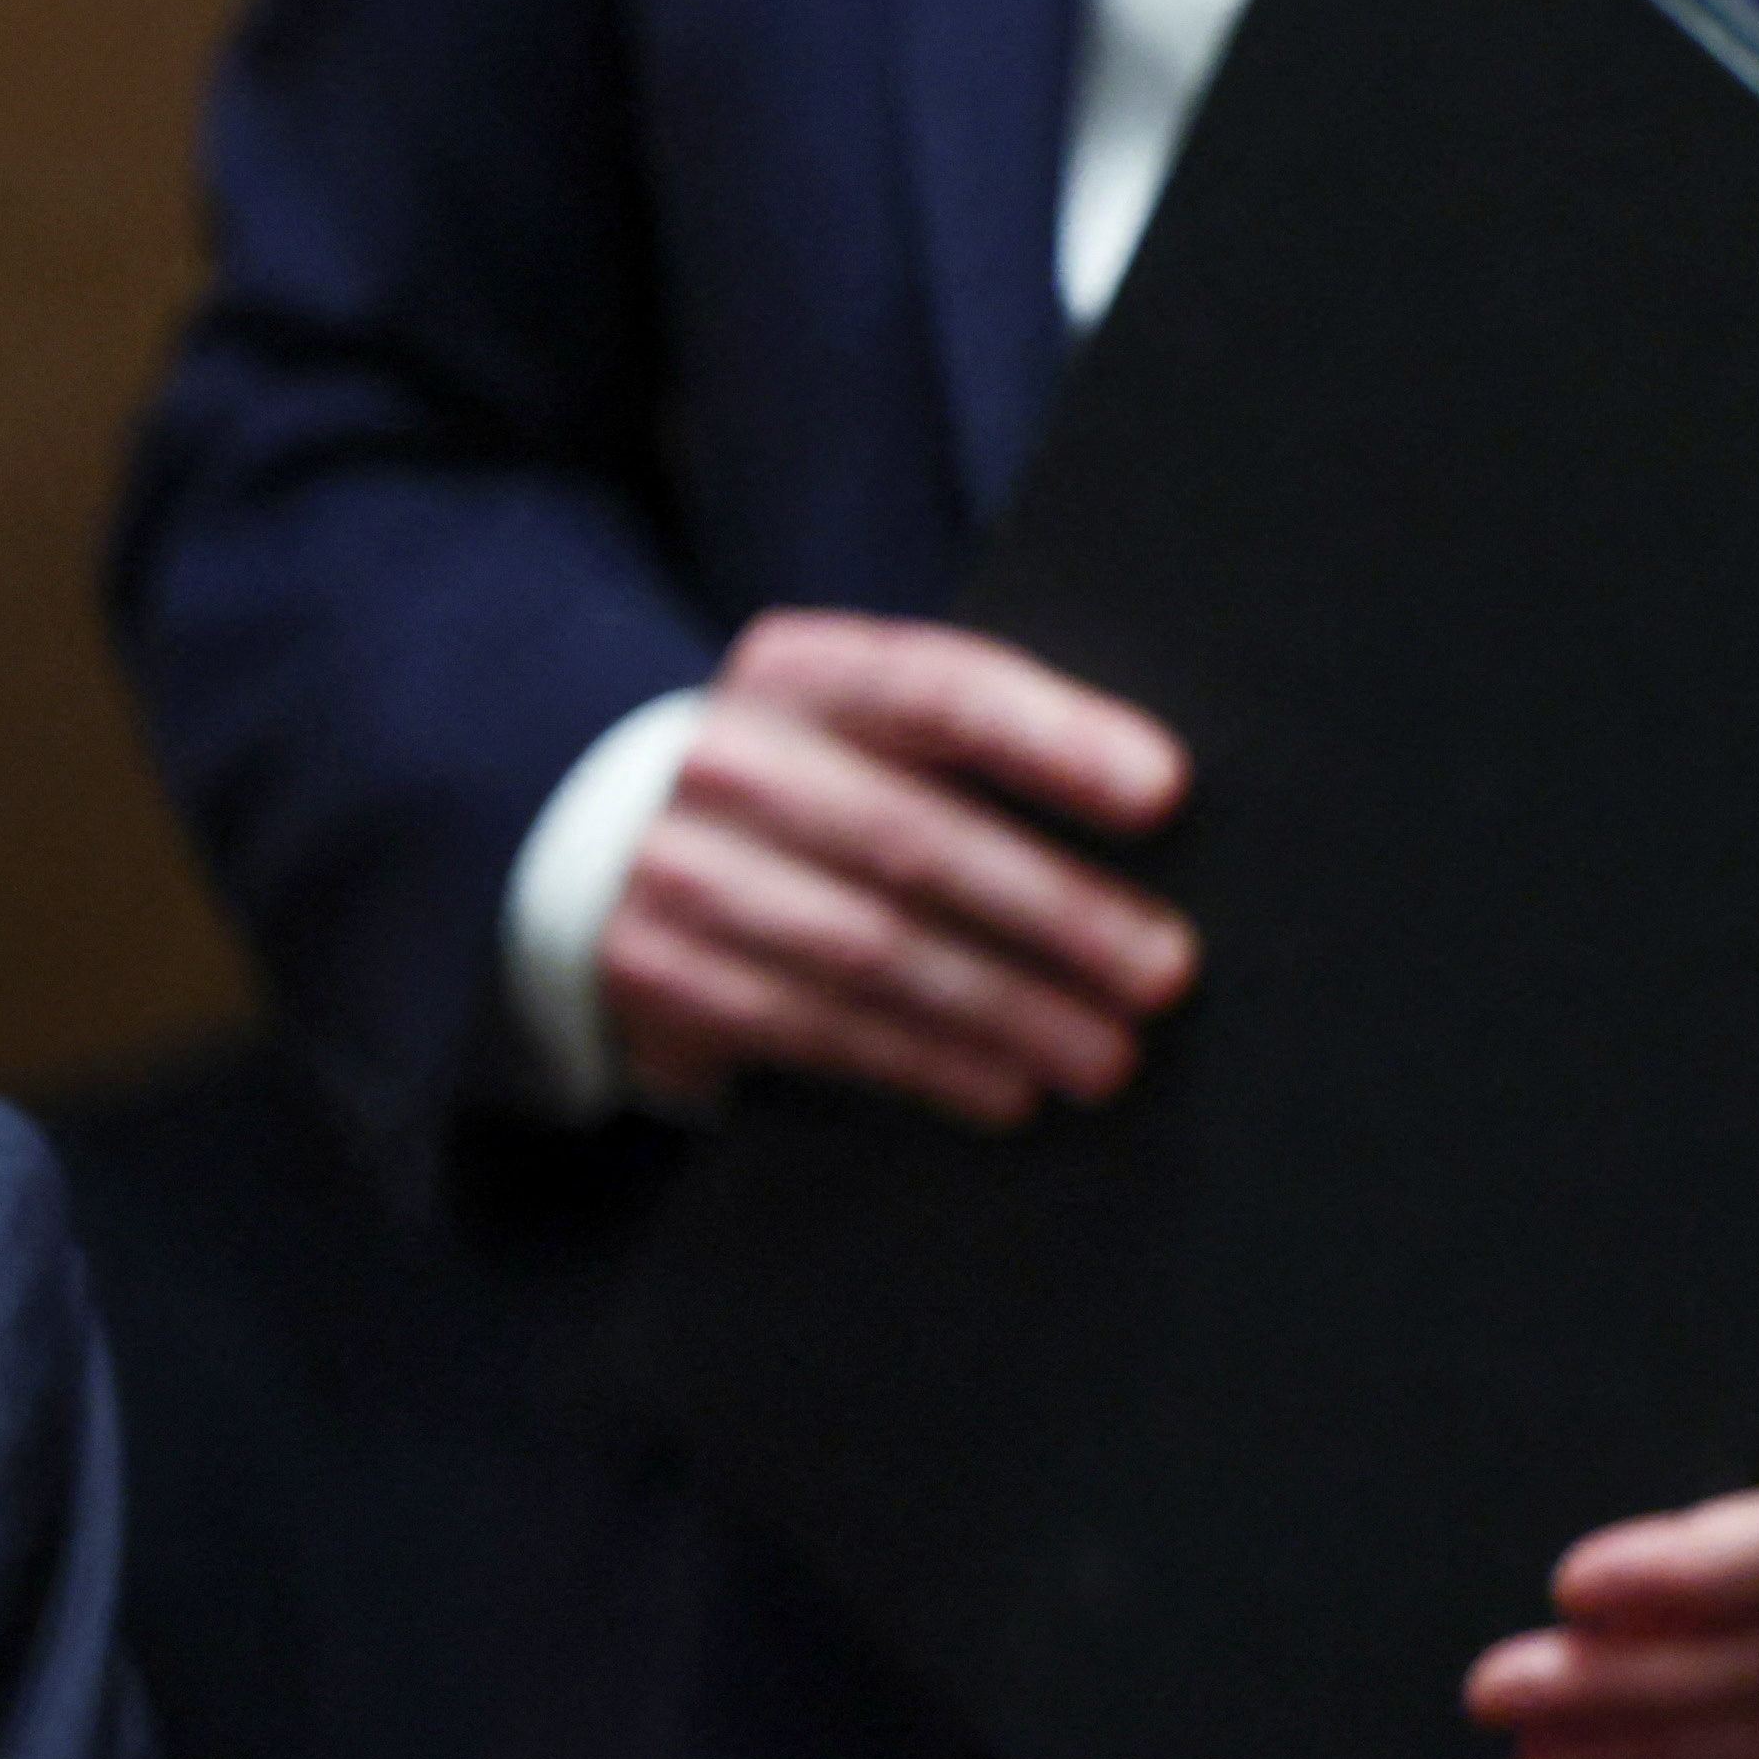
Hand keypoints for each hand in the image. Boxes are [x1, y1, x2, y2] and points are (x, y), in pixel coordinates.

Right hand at [603, 613, 1198, 1126]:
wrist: (595, 844)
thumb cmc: (793, 784)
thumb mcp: (852, 723)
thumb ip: (960, 749)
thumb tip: (1147, 816)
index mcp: (796, 672)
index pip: (935, 689)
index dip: (1052, 737)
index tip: (1163, 792)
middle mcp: (723, 762)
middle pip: (911, 838)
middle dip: (1053, 911)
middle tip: (1160, 968)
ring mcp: (675, 873)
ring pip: (868, 951)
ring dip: (1003, 1011)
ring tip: (1104, 1056)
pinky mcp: (659, 977)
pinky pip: (814, 1028)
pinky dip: (924, 1065)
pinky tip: (1004, 1087)